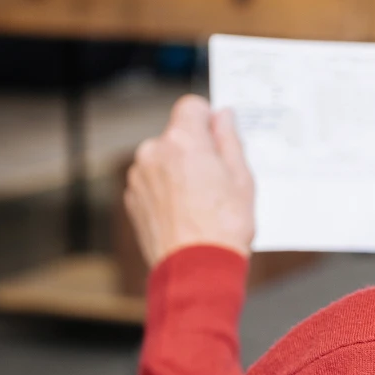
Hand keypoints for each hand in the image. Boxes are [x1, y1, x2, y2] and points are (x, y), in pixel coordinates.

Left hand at [125, 95, 254, 268]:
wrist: (196, 268)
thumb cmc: (224, 226)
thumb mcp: (242, 178)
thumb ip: (229, 140)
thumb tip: (223, 116)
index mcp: (183, 141)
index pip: (191, 106)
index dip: (208, 119)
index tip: (219, 137)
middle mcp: (154, 152)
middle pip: (177, 135)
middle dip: (195, 149)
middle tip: (217, 179)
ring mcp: (139, 176)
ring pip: (163, 159)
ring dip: (178, 170)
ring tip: (200, 201)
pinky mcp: (132, 199)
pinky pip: (152, 182)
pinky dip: (166, 190)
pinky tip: (184, 213)